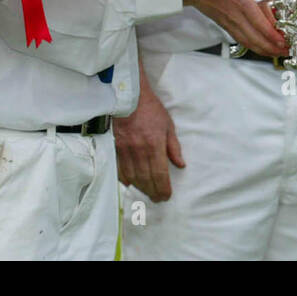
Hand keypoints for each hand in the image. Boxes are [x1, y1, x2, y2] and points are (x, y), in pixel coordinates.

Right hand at [114, 74, 182, 201]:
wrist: (128, 97)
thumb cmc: (151, 109)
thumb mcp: (168, 125)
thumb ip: (174, 147)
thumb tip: (180, 164)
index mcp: (155, 145)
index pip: (160, 174)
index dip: (163, 188)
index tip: (167, 196)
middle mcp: (139, 150)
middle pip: (146, 179)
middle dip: (153, 191)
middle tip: (158, 198)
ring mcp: (125, 150)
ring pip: (133, 177)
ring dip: (141, 187)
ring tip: (147, 192)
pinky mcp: (115, 148)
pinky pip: (120, 169)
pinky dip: (126, 179)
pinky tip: (131, 183)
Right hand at [180, 0, 286, 55]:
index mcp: (241, 0)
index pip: (258, 22)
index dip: (271, 34)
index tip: (283, 40)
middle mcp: (236, 16)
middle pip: (256, 38)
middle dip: (273, 47)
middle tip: (287, 50)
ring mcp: (231, 23)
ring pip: (249, 43)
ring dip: (265, 50)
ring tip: (279, 53)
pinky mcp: (226, 26)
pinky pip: (242, 40)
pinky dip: (254, 47)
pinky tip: (263, 49)